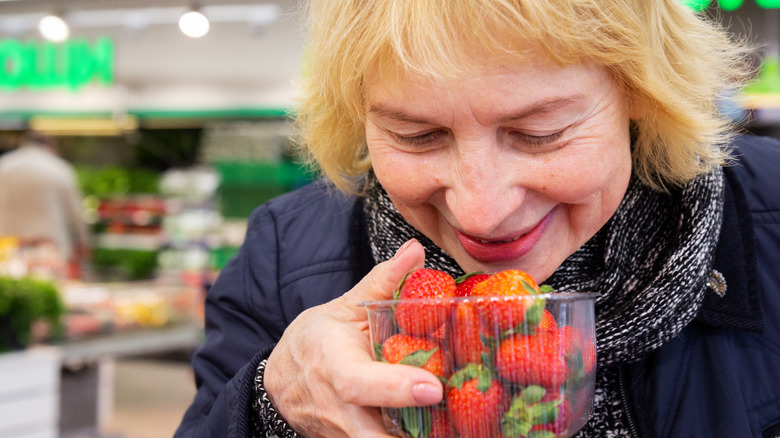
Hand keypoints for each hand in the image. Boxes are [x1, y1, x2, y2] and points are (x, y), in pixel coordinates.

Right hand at [264, 239, 443, 436]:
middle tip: (459, 421)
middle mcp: (340, 409)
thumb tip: (416, 250)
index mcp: (334, 367)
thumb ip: (382, 282)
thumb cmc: (315, 344)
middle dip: (415, 432)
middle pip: (373, 436)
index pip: (359, 384)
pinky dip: (416, 437)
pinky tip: (446, 428)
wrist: (282, 385)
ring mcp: (348, 436)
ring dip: (422, 436)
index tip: (433, 388)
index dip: (395, 387)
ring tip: (461, 426)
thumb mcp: (343, 309)